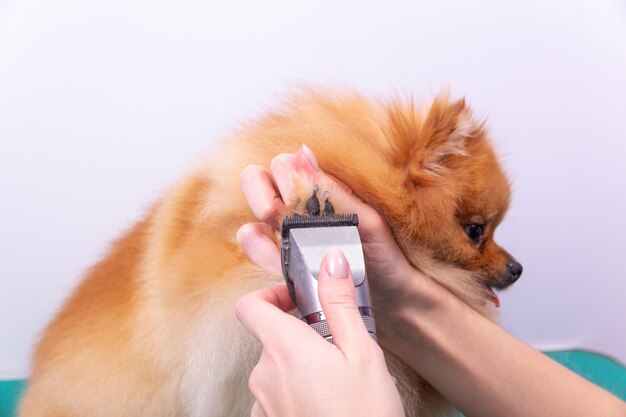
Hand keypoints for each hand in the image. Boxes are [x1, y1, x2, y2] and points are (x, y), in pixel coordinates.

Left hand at [235, 248, 404, 416]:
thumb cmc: (364, 413)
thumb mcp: (361, 352)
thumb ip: (340, 302)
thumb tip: (330, 260)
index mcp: (284, 347)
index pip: (249, 306)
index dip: (269, 295)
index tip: (297, 300)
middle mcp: (264, 374)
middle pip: (269, 336)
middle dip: (298, 332)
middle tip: (335, 342)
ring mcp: (263, 402)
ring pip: (274, 367)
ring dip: (298, 363)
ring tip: (336, 377)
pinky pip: (275, 395)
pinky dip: (295, 389)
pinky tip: (326, 401)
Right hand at [236, 146, 431, 341]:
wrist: (394, 301)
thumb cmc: (386, 256)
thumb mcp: (366, 221)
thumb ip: (334, 191)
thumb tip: (303, 154)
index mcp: (321, 188)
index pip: (283, 164)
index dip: (282, 175)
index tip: (294, 194)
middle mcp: (298, 207)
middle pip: (255, 183)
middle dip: (260, 196)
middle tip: (275, 214)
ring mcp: (286, 235)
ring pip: (251, 222)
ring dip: (259, 234)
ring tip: (285, 246)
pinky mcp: (283, 264)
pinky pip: (258, 255)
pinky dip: (264, 258)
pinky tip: (281, 266)